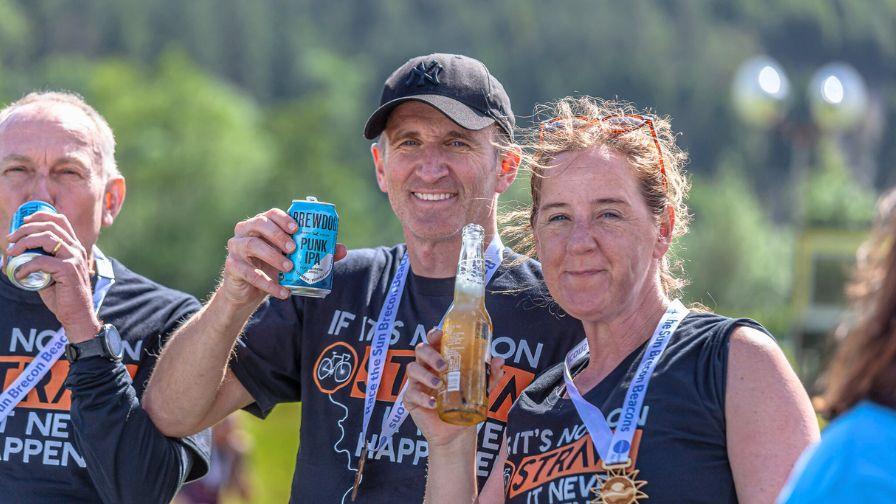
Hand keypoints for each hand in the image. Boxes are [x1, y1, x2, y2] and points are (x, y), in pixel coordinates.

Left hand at [6, 211, 100, 342]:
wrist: (77, 315)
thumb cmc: (62, 296)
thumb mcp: (49, 274)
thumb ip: (39, 261)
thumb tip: (13, 256)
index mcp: (73, 247)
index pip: (60, 220)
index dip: (40, 216)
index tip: (22, 222)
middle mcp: (76, 249)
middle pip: (49, 226)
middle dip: (24, 229)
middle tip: (9, 240)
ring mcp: (74, 258)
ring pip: (46, 238)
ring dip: (23, 243)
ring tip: (11, 253)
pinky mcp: (68, 270)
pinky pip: (41, 261)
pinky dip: (25, 266)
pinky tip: (19, 275)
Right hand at [221, 208, 346, 306]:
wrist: (249, 292)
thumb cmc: (272, 269)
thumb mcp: (292, 260)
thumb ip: (314, 253)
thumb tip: (342, 250)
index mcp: (260, 225)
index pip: (270, 214)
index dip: (283, 219)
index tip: (297, 228)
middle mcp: (245, 232)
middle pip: (259, 224)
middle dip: (278, 235)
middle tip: (294, 248)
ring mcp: (236, 248)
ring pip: (252, 245)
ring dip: (273, 256)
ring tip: (289, 268)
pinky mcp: (232, 267)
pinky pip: (249, 272)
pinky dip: (268, 283)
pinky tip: (282, 291)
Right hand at [404, 328, 504, 447]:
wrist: (457, 431)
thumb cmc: (465, 403)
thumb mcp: (481, 388)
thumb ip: (490, 374)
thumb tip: (499, 361)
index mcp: (440, 359)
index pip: (432, 340)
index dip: (434, 334)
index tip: (440, 335)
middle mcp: (426, 367)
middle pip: (420, 350)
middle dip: (431, 354)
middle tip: (444, 366)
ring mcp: (417, 382)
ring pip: (413, 368)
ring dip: (426, 375)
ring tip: (439, 385)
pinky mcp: (411, 399)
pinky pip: (411, 393)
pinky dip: (423, 398)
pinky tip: (433, 404)